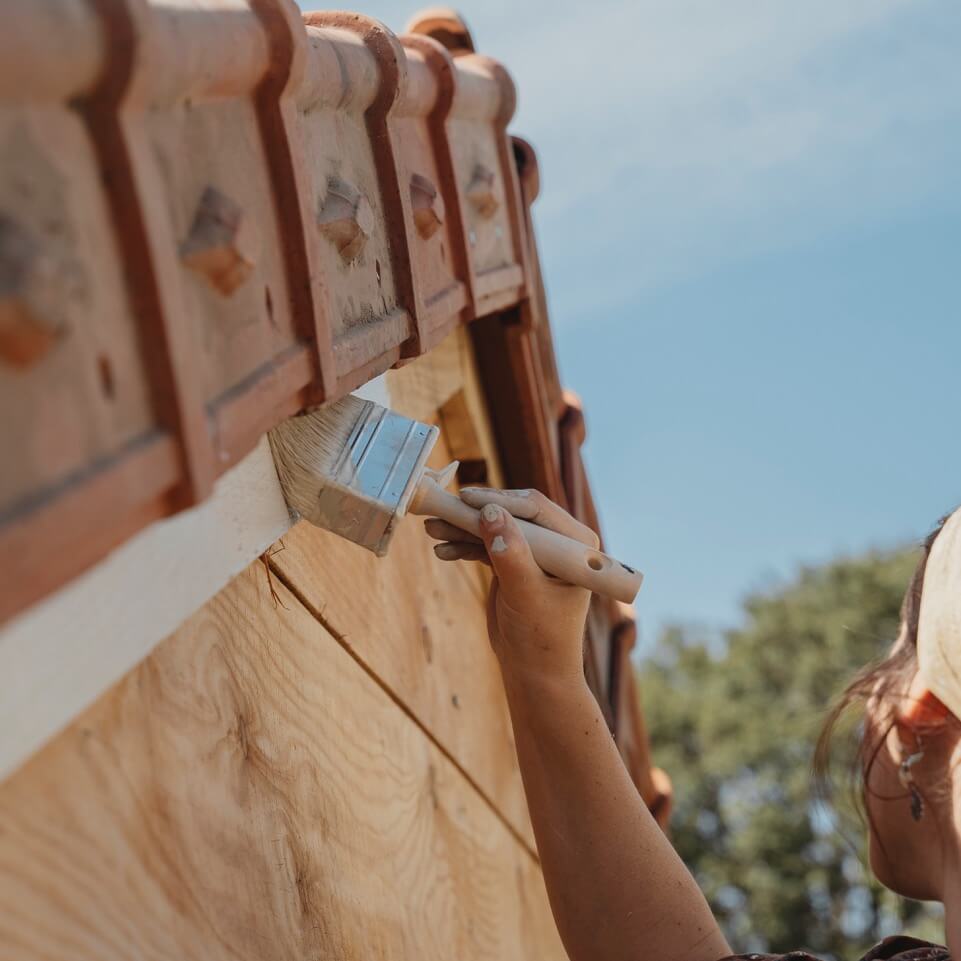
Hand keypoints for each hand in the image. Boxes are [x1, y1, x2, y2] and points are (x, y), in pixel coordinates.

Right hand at [424, 488, 595, 685]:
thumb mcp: (525, 593)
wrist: (532, 672)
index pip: (535, 509)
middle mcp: (557, 541)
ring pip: (494, 528)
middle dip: (476, 514)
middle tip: (442, 509)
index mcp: (575, 543)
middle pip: (511, 514)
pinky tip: (442, 550)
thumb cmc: (540, 637)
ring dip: (464, 529)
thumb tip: (490, 513)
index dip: (500, 501)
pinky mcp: (513, 562)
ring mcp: (534, 551)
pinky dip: (465, 547)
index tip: (466, 499)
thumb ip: (510, 554)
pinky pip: (486, 546)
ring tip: (432, 529)